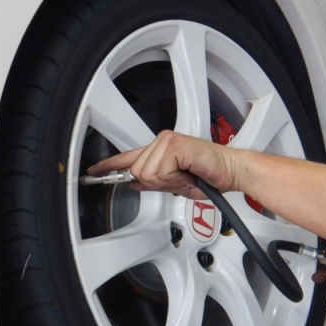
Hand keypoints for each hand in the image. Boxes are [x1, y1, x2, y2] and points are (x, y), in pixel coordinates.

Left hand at [87, 130, 242, 199]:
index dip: (109, 165)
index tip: (93, 171)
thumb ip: (153, 182)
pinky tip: (189, 173)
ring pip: (149, 174)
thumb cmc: (209, 177)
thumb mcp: (175, 184)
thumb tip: (133, 183)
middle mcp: (162, 141)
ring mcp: (167, 141)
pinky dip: (176, 180)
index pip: (129, 156)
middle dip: (159, 184)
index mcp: (160, 149)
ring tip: (187, 177)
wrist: (231, 172)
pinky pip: (161, 172)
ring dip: (170, 182)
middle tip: (182, 180)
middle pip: (138, 172)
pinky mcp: (175, 145)